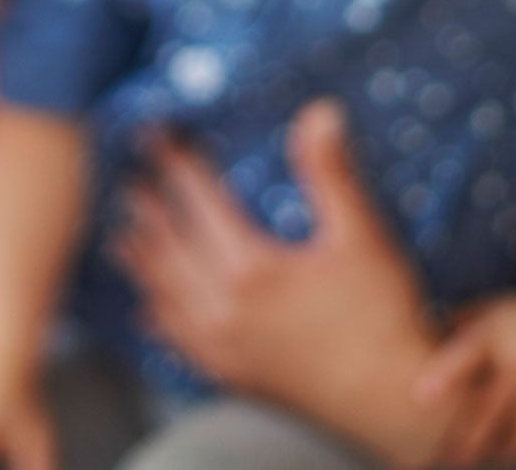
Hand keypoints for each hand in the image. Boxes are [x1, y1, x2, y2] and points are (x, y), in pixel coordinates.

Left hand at [111, 100, 448, 467]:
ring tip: (123, 236)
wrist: (391, 403)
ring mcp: (222, 346)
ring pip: (164, 295)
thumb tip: (319, 112)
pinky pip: (177, 340)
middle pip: (168, 246)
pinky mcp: (232, 373)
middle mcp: (222, 307)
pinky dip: (157, 316)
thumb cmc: (382, 316)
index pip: (196, 199)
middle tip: (128, 178)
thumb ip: (330, 174)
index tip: (154, 134)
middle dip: (147, 208)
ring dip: (142, 261)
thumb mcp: (361, 237)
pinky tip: (150, 310)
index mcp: (249, 267)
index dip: (173, 162)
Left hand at [414, 292, 515, 466]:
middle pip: (489, 410)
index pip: (466, 356)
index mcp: (498, 333)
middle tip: (444, 455)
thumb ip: (452, 328)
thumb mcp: (489, 312)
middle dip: (463, 438)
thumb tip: (406, 340)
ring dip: (493, 450)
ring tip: (474, 456)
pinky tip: (508, 450)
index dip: (443, 377)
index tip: (419, 397)